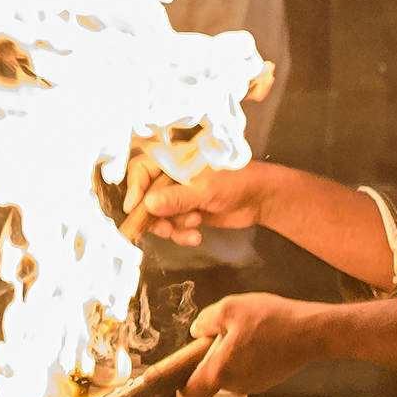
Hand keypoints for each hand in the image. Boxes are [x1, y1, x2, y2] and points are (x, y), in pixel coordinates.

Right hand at [142, 164, 275, 242]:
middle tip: (165, 228)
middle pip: (146, 196)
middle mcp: (171, 176)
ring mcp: (179, 195)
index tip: (135, 208)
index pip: (141, 169)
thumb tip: (147, 205)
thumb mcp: (205, 190)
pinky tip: (196, 237)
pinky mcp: (187, 212)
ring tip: (192, 227)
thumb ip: (176, 198)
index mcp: (173, 159)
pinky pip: (173, 226)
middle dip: (156, 215)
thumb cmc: (236, 182)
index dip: (135, 187)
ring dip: (172, 227)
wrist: (262, 198)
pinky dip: (181, 234)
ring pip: (159, 215)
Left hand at [185, 293, 324, 396]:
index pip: (191, 393)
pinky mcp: (268, 380)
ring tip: (246, 331)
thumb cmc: (273, 321)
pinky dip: (247, 356)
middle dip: (211, 358)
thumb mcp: (230, 308)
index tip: (185, 365)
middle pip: (210, 379)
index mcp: (221, 372)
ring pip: (229, 373)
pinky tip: (261, 337)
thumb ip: (205, 320)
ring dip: (230, 355)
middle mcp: (236, 386)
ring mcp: (254, 385)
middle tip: (223, 333)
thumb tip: (197, 330)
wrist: (313, 332)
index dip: (183, 382)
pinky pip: (247, 370)